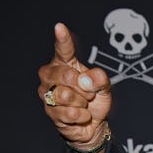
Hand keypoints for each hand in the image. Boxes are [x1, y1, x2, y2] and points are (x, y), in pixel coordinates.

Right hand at [37, 22, 112, 152]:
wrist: (93, 125)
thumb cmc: (95, 101)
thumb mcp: (104, 87)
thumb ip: (100, 78)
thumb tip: (86, 80)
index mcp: (65, 63)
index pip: (63, 49)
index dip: (62, 39)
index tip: (60, 27)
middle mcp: (52, 75)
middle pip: (65, 75)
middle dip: (83, 88)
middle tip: (88, 93)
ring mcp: (48, 93)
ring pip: (65, 95)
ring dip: (81, 103)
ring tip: (83, 104)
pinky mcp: (50, 111)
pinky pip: (68, 112)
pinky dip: (81, 116)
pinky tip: (80, 115)